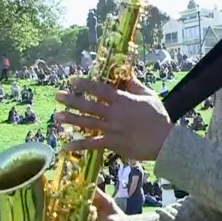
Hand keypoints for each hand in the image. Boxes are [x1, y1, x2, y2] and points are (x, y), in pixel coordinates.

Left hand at [54, 77, 173, 160]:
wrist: (165, 142)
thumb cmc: (158, 117)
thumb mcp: (148, 96)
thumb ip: (135, 85)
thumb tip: (125, 73)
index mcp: (123, 100)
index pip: (100, 89)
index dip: (85, 84)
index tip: (72, 81)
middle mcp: (115, 114)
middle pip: (89, 105)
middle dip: (72, 100)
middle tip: (57, 95)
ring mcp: (112, 129)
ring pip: (88, 123)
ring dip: (71, 119)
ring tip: (57, 116)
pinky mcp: (112, 144)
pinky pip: (93, 144)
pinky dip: (79, 146)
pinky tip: (65, 147)